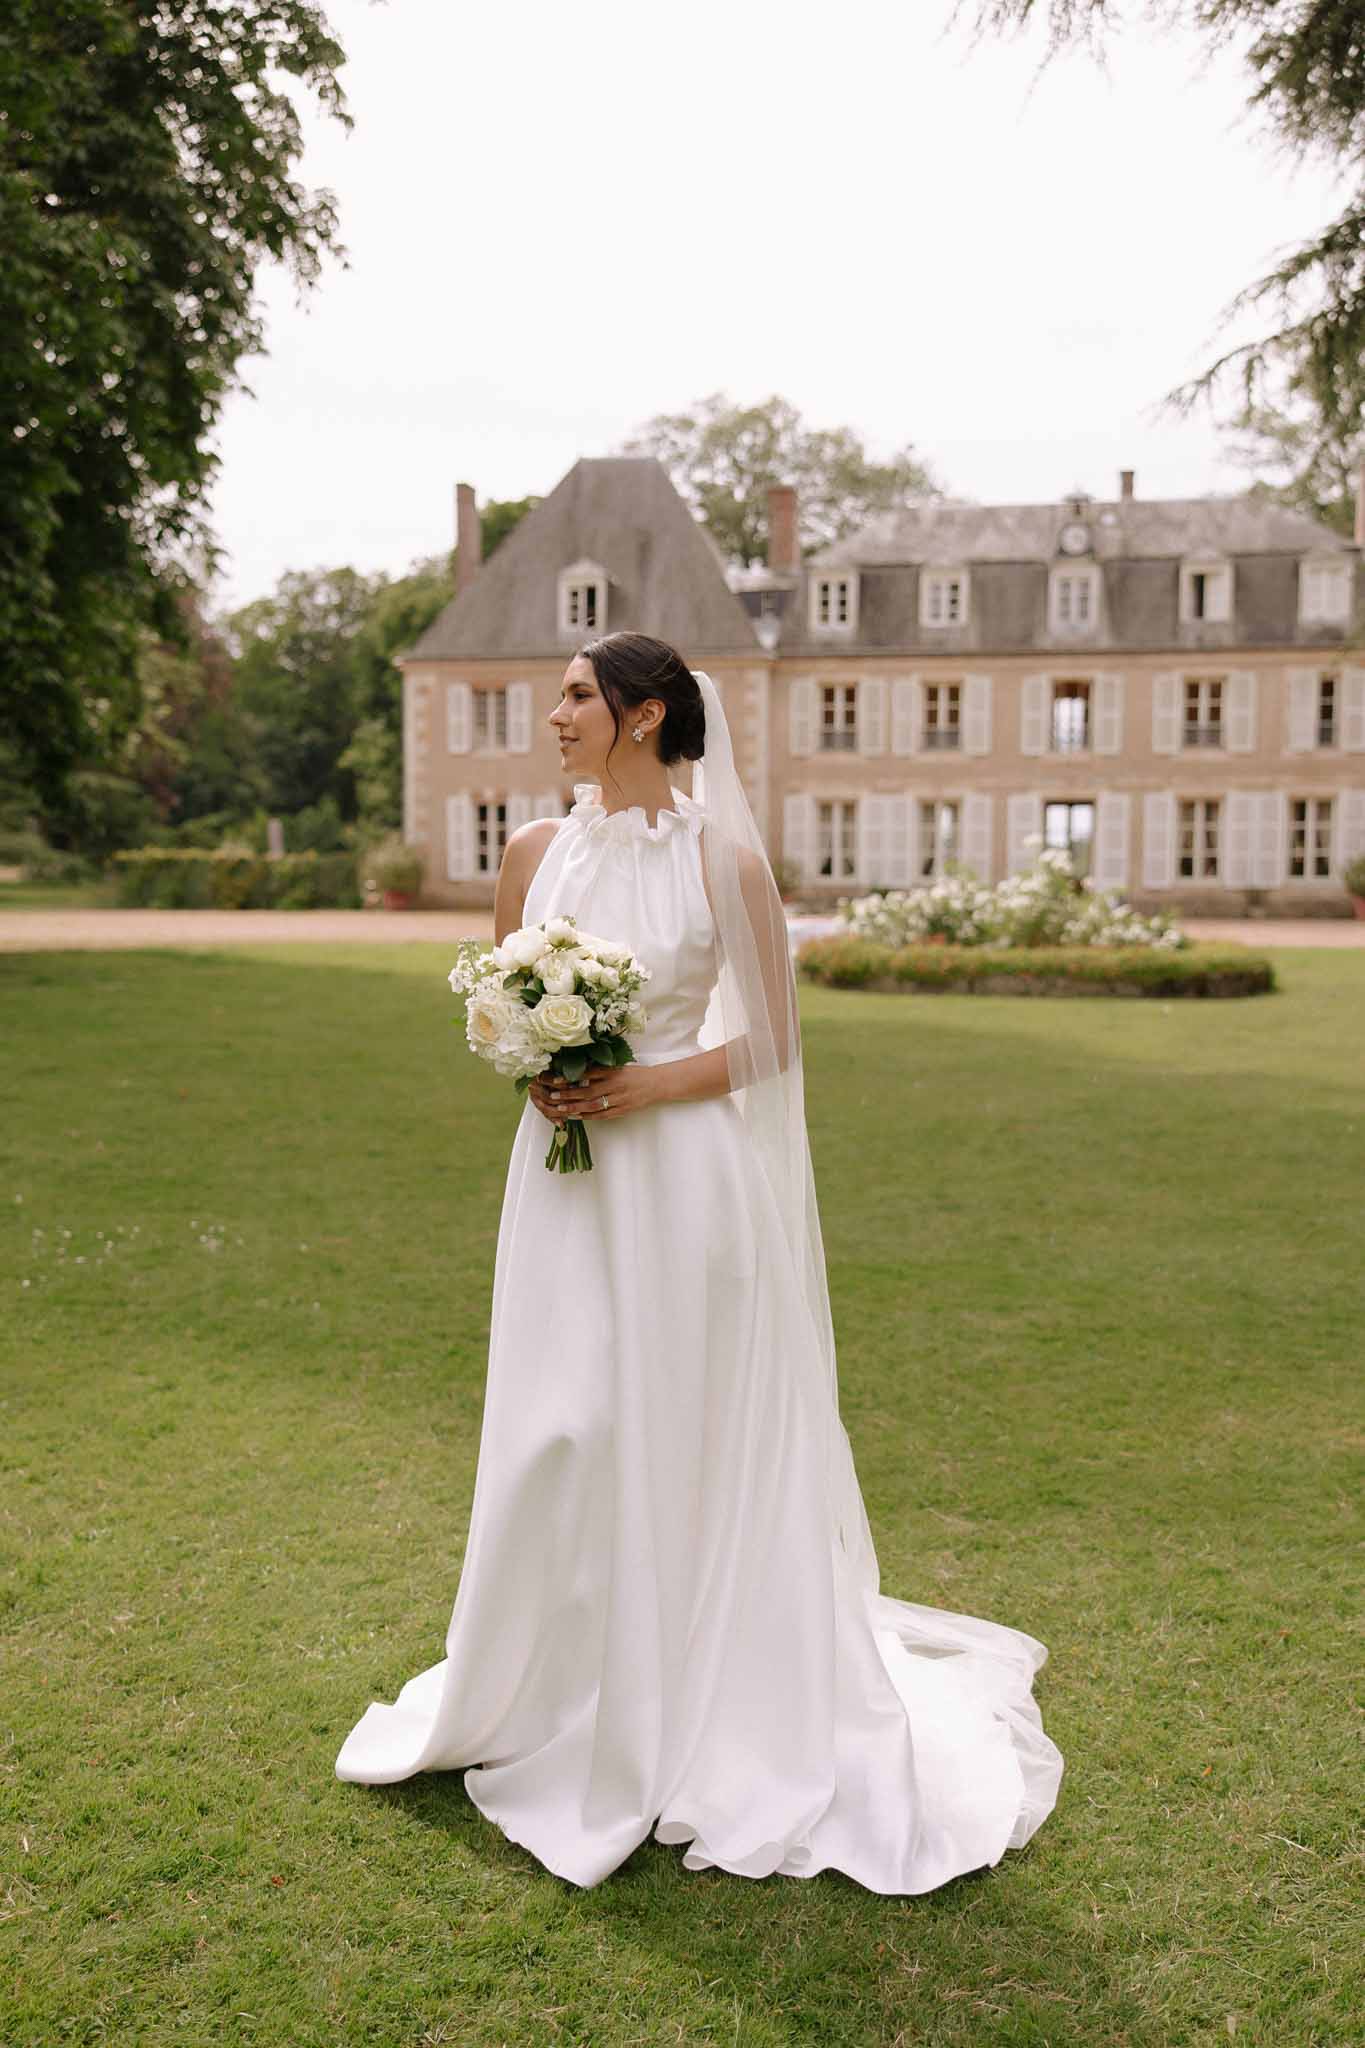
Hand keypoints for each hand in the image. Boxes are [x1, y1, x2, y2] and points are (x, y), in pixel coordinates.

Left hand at [527, 1061, 661, 1124]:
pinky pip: (603, 1115)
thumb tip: (577, 1074)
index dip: (571, 1078)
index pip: (587, 1075)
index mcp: (613, 1072)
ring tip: (561, 1109)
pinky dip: (589, 1116)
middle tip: (553, 1097)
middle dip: (568, 1095)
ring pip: (593, 1105)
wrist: (657, 1084)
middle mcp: (615, 1085)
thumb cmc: (635, 1074)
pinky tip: (577, 1117)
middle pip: (587, 1091)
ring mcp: (619, 1099)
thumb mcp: (618, 1067)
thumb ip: (599, 1071)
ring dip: (575, 1107)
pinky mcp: (622, 1110)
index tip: (555, 1080)